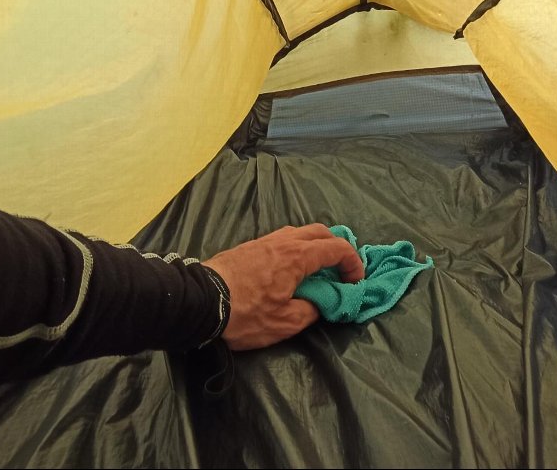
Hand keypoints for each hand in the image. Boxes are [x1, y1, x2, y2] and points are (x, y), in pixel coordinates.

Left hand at [203, 224, 364, 350]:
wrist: (200, 302)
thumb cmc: (245, 314)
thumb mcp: (285, 323)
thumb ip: (311, 310)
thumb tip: (320, 303)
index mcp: (298, 256)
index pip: (337, 248)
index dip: (353, 263)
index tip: (355, 282)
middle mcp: (284, 241)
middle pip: (320, 232)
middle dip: (337, 248)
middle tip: (340, 271)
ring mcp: (265, 241)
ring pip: (299, 233)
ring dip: (315, 246)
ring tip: (317, 269)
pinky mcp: (250, 247)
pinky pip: (282, 239)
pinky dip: (296, 249)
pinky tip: (291, 269)